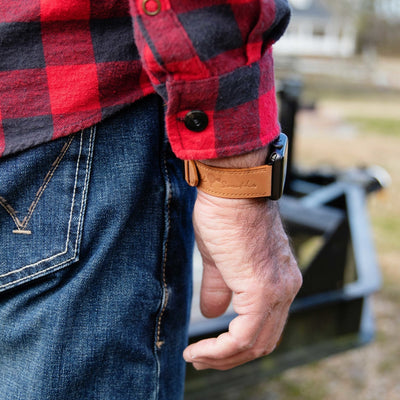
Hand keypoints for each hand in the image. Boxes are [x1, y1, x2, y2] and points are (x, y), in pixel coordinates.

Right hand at [183, 190, 301, 369]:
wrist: (232, 188)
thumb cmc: (226, 214)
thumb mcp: (221, 259)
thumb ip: (221, 288)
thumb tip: (213, 313)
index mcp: (279, 278)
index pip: (265, 325)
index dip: (236, 342)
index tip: (208, 348)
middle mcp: (286, 287)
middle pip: (264, 341)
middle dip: (230, 357)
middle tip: (200, 358)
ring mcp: (277, 290)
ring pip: (256, 344)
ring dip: (223, 358)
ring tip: (196, 357)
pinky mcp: (261, 290)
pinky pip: (243, 337)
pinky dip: (220, 350)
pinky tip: (198, 350)